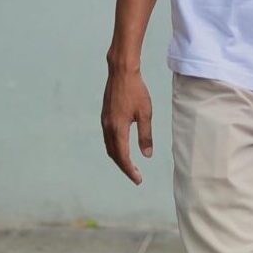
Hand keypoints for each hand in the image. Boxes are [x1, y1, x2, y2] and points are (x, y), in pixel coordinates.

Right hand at [101, 67, 153, 184]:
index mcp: (118, 129)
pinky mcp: (105, 116)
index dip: (130, 170)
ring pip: (109, 147)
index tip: (138, 180)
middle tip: (135, 176)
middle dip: (124, 167)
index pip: (123, 157)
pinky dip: (115, 148)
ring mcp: (104, 122)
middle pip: (114, 155)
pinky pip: (108, 138)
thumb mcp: (145, 113)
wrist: (121, 72)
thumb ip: (145, 135)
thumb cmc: (136, 91)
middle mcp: (108, 128)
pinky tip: (122, 147)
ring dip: (118, 158)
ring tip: (129, 165)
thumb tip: (147, 155)